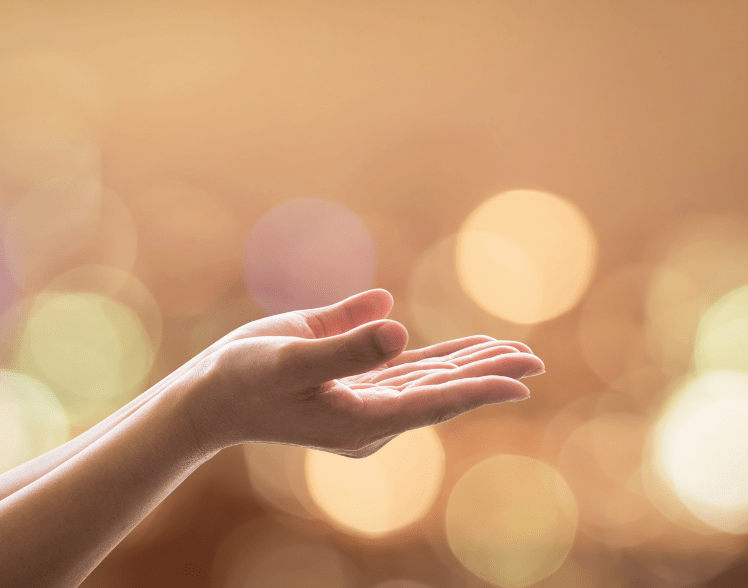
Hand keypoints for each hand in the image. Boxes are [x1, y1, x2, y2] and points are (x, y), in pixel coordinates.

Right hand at [182, 290, 543, 456]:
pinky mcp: (353, 383)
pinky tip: (463, 349)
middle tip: (536, 361)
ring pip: (428, 380)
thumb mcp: (289, 359)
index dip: (479, 388)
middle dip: (487, 375)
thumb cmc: (243, 379)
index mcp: (360, 419)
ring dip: (468, 365)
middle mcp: (370, 416)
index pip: (433, 402)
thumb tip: (400, 327)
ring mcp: (363, 402)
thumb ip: (344, 345)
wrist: (211, 396)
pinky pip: (406, 371)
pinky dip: (437, 360)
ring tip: (512, 352)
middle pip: (441, 392)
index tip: (522, 382)